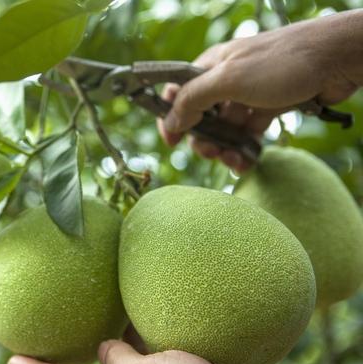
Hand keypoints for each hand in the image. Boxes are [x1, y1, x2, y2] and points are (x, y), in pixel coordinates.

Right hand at [158, 10, 362, 171]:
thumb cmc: (281, 62)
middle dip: (203, 140)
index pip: (177, 92)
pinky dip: (245, 149)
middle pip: (201, 117)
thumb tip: (171, 120)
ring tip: (234, 160)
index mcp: (210, 66)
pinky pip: (248, 134)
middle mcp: (226, 80)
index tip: (172, 141)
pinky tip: (247, 161)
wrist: (336, 59)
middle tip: (212, 153)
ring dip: (225, 149)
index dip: (170, 117)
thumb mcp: (229, 79)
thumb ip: (193, 98)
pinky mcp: (268, 107)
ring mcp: (247, 95)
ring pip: (225, 129)